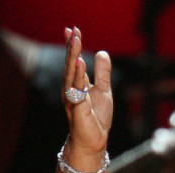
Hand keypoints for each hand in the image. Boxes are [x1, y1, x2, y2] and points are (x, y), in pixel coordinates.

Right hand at [62, 27, 111, 157]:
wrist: (94, 141)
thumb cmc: (96, 118)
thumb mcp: (103, 90)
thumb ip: (102, 73)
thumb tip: (102, 52)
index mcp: (76, 84)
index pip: (74, 61)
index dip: (73, 46)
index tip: (72, 29)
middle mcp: (70, 89)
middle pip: (71, 64)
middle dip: (71, 47)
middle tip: (72, 30)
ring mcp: (73, 98)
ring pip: (71, 74)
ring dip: (73, 56)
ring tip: (76, 41)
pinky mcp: (78, 108)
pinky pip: (77, 89)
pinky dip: (78, 76)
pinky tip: (80, 63)